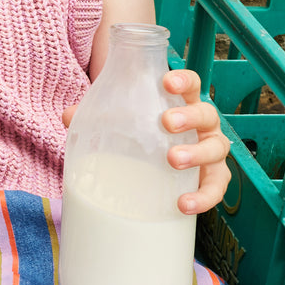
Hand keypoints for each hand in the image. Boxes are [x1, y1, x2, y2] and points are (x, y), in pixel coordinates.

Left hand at [60, 69, 232, 215]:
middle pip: (206, 113)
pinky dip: (204, 196)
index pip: (190, 84)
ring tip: (173, 160)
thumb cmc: (139, 138)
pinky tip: (184, 204)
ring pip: (216, 149)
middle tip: (166, 123)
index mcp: (182, 104)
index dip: (183, 80)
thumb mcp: (117, 125)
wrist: (155, 172)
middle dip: (189, 116)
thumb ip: (95, 118)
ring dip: (198, 153)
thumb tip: (67, 116)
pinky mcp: (213, 179)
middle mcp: (202, 125)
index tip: (166, 82)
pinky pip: (216, 188)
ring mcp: (211, 151)